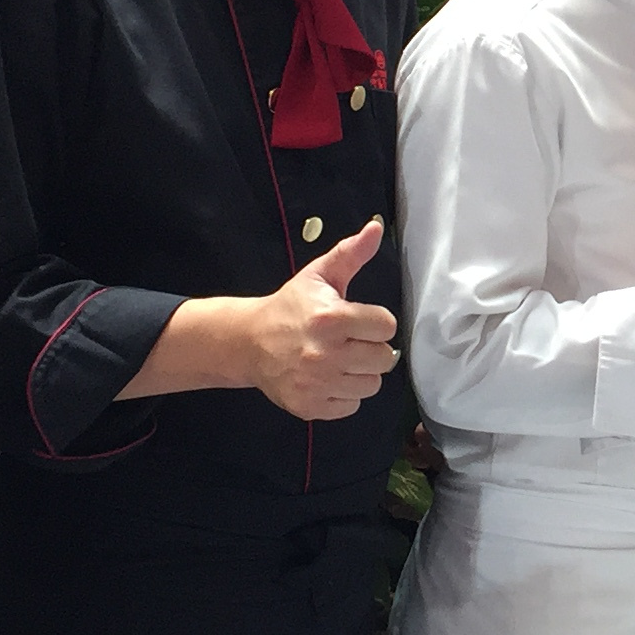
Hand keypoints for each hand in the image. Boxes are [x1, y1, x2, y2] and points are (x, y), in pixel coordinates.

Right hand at [248, 218, 399, 421]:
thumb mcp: (318, 276)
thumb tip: (376, 228)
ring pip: (372, 385)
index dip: (376, 321)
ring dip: (361, 373)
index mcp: (331, 318)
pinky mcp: (309, 406)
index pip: (386, 327)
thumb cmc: (291, 307)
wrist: (248, 342)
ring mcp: (317, 383)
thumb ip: (351, 253)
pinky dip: (344, 394)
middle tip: (351, 341)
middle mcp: (325, 353)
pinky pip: (351, 406)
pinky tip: (329, 378)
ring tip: (341, 360)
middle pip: (383, 358)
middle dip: (371, 348)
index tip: (359, 320)